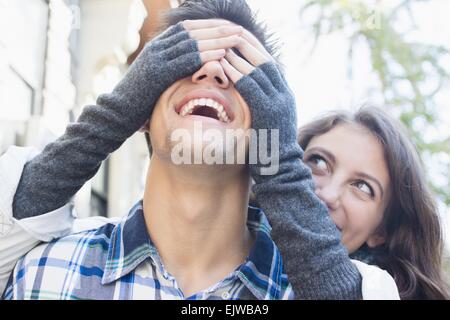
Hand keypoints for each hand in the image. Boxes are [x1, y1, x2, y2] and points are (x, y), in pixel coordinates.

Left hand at [219, 32, 297, 153]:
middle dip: (248, 45)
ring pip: (259, 71)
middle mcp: (285, 95)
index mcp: (284, 95)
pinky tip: (226, 65)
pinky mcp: (270, 112)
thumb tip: (247, 93)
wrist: (281, 168)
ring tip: (224, 44)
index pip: (270, 64)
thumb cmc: (269, 147)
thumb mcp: (268, 121)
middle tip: (231, 33)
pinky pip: (252, 87)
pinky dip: (238, 74)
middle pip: (266, 61)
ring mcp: (279, 102)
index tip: (239, 37)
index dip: (254, 48)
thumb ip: (261, 104)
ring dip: (240, 56)